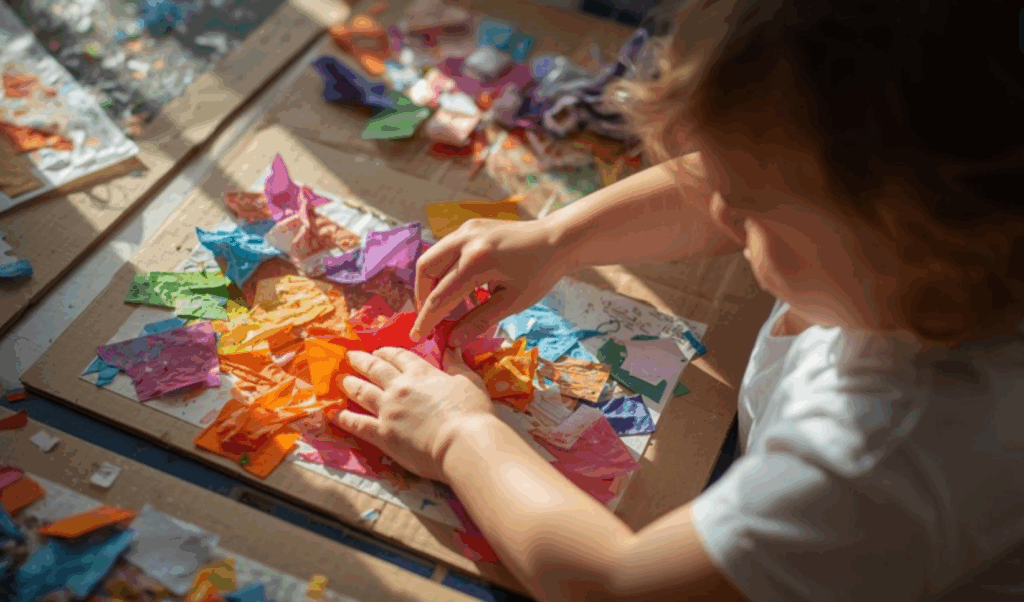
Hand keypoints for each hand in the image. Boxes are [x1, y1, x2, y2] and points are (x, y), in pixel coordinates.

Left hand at [335, 347, 494, 480]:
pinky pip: (357, 423)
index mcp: (421, 373)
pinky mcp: (382, 433)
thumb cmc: (472, 412)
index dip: (386, 351)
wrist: (463, 443)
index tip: (378, 350)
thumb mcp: (470, 381)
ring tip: (340, 380)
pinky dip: (343, 417)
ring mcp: (388, 410)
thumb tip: (452, 348)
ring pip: (361, 392)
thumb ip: (457, 364)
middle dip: (361, 361)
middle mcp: (400, 387)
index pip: (398, 356)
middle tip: (350, 356)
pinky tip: (334, 413)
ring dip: (349, 384)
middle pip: (375, 369)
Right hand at [411, 218, 574, 345]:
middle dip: (423, 297)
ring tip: (449, 306)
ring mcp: (466, 228)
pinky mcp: (469, 226)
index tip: (417, 337)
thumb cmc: (540, 273)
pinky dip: (445, 270)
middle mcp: (466, 239)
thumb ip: (480, 321)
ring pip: (432, 256)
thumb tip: (453, 342)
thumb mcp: (513, 302)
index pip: (441, 296)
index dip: (427, 319)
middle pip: (426, 269)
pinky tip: (462, 287)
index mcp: (478, 261)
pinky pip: (446, 250)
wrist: (557, 238)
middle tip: (433, 319)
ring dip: (432, 283)